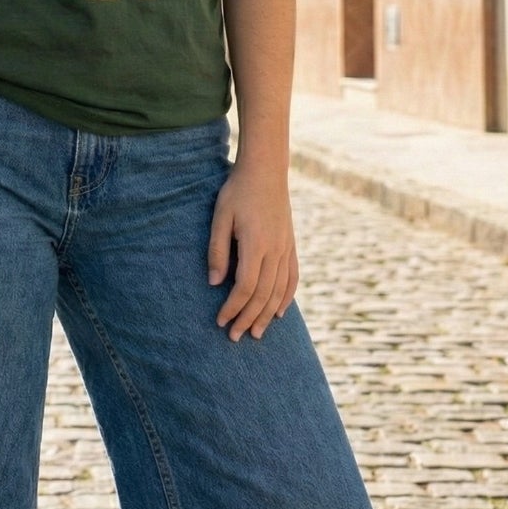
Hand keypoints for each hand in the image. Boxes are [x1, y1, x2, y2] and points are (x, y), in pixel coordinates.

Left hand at [207, 160, 298, 341]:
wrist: (266, 171)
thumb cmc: (237, 192)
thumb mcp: (220, 217)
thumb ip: (218, 250)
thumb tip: (214, 283)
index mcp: (256, 245)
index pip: (245, 287)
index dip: (233, 307)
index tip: (220, 321)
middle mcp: (275, 250)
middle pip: (263, 295)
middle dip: (248, 318)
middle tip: (235, 337)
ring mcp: (286, 248)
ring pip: (279, 291)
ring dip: (266, 315)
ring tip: (256, 333)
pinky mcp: (291, 245)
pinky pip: (293, 278)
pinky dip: (286, 298)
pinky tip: (278, 312)